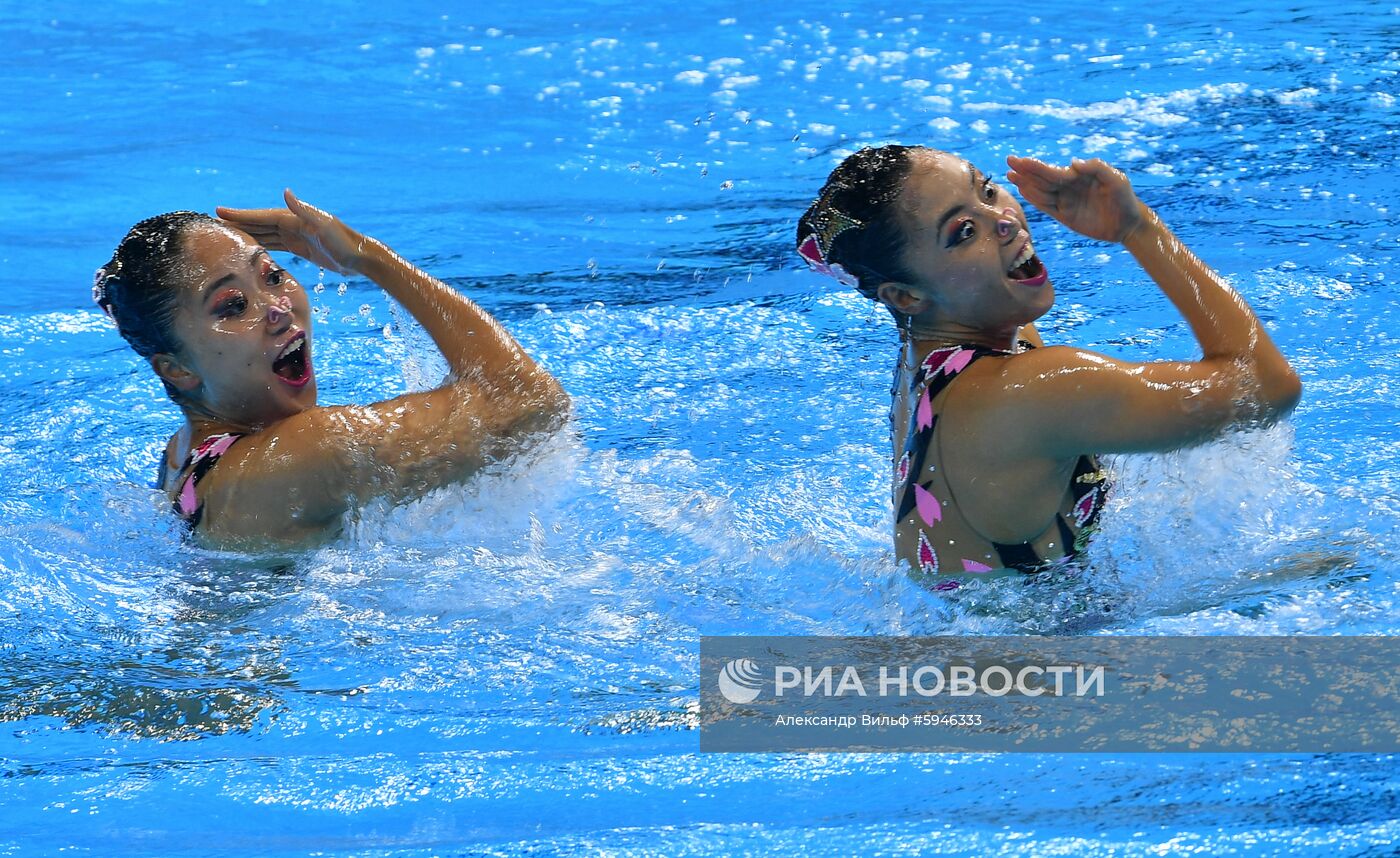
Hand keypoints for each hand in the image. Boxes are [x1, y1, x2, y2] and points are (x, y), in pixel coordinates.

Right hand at [216, 189, 367, 274]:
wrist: (361, 258)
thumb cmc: (344, 242)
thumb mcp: (324, 226)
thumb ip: (303, 209)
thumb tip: (285, 192)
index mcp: (294, 218)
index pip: (261, 216)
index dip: (241, 214)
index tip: (219, 211)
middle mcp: (293, 224)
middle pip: (259, 224)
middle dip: (238, 223)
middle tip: (214, 224)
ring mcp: (297, 236)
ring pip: (265, 235)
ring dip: (247, 235)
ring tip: (226, 236)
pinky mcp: (302, 249)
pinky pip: (276, 246)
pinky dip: (262, 246)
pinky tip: (251, 249)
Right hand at [1005, 156, 1151, 243]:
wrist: (1128, 223)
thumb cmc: (1124, 198)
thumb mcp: (1116, 179)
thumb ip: (1097, 167)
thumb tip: (1072, 163)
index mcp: (1078, 176)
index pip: (1052, 171)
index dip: (1035, 166)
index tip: (1020, 161)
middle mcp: (1069, 187)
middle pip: (1043, 178)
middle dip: (1026, 171)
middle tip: (1009, 162)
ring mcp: (1065, 201)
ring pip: (1041, 192)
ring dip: (1026, 184)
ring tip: (1011, 175)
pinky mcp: (1064, 216)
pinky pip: (1046, 206)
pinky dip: (1034, 199)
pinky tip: (1023, 191)